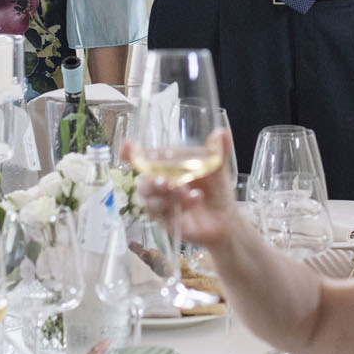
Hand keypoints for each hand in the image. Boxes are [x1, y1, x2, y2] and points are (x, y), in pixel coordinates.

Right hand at [129, 130, 239, 248]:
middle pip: (142, 182)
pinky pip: (163, 215)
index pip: (143, 158)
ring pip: (150, 201)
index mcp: (167, 166)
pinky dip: (178, 206)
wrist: (226, 219)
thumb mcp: (218, 168)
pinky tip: (195, 199)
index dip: (131, 153)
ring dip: (167, 196)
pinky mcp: (166, 221)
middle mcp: (159, 184)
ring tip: (186, 191)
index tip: (127, 147)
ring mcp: (161, 204)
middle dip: (151, 182)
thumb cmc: (216, 189)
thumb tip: (221, 133)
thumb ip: (217, 151)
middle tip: (166, 182)